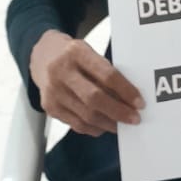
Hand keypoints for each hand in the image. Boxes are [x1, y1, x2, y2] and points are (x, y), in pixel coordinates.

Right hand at [30, 30, 144, 135]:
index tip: (140, 103)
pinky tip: (104, 126)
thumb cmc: (73, 55)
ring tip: (121, 124)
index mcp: (76, 52)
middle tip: (135, 119)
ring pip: (86, 115)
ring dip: (108, 123)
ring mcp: (53, 91)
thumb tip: (129, 98)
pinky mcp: (49, 107)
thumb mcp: (88, 52)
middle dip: (118, 112)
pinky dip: (94, 128)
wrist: (41, 56)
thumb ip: (105, 71)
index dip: (126, 91)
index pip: (106, 75)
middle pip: (95, 98)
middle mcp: (61, 71)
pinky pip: (76, 124)